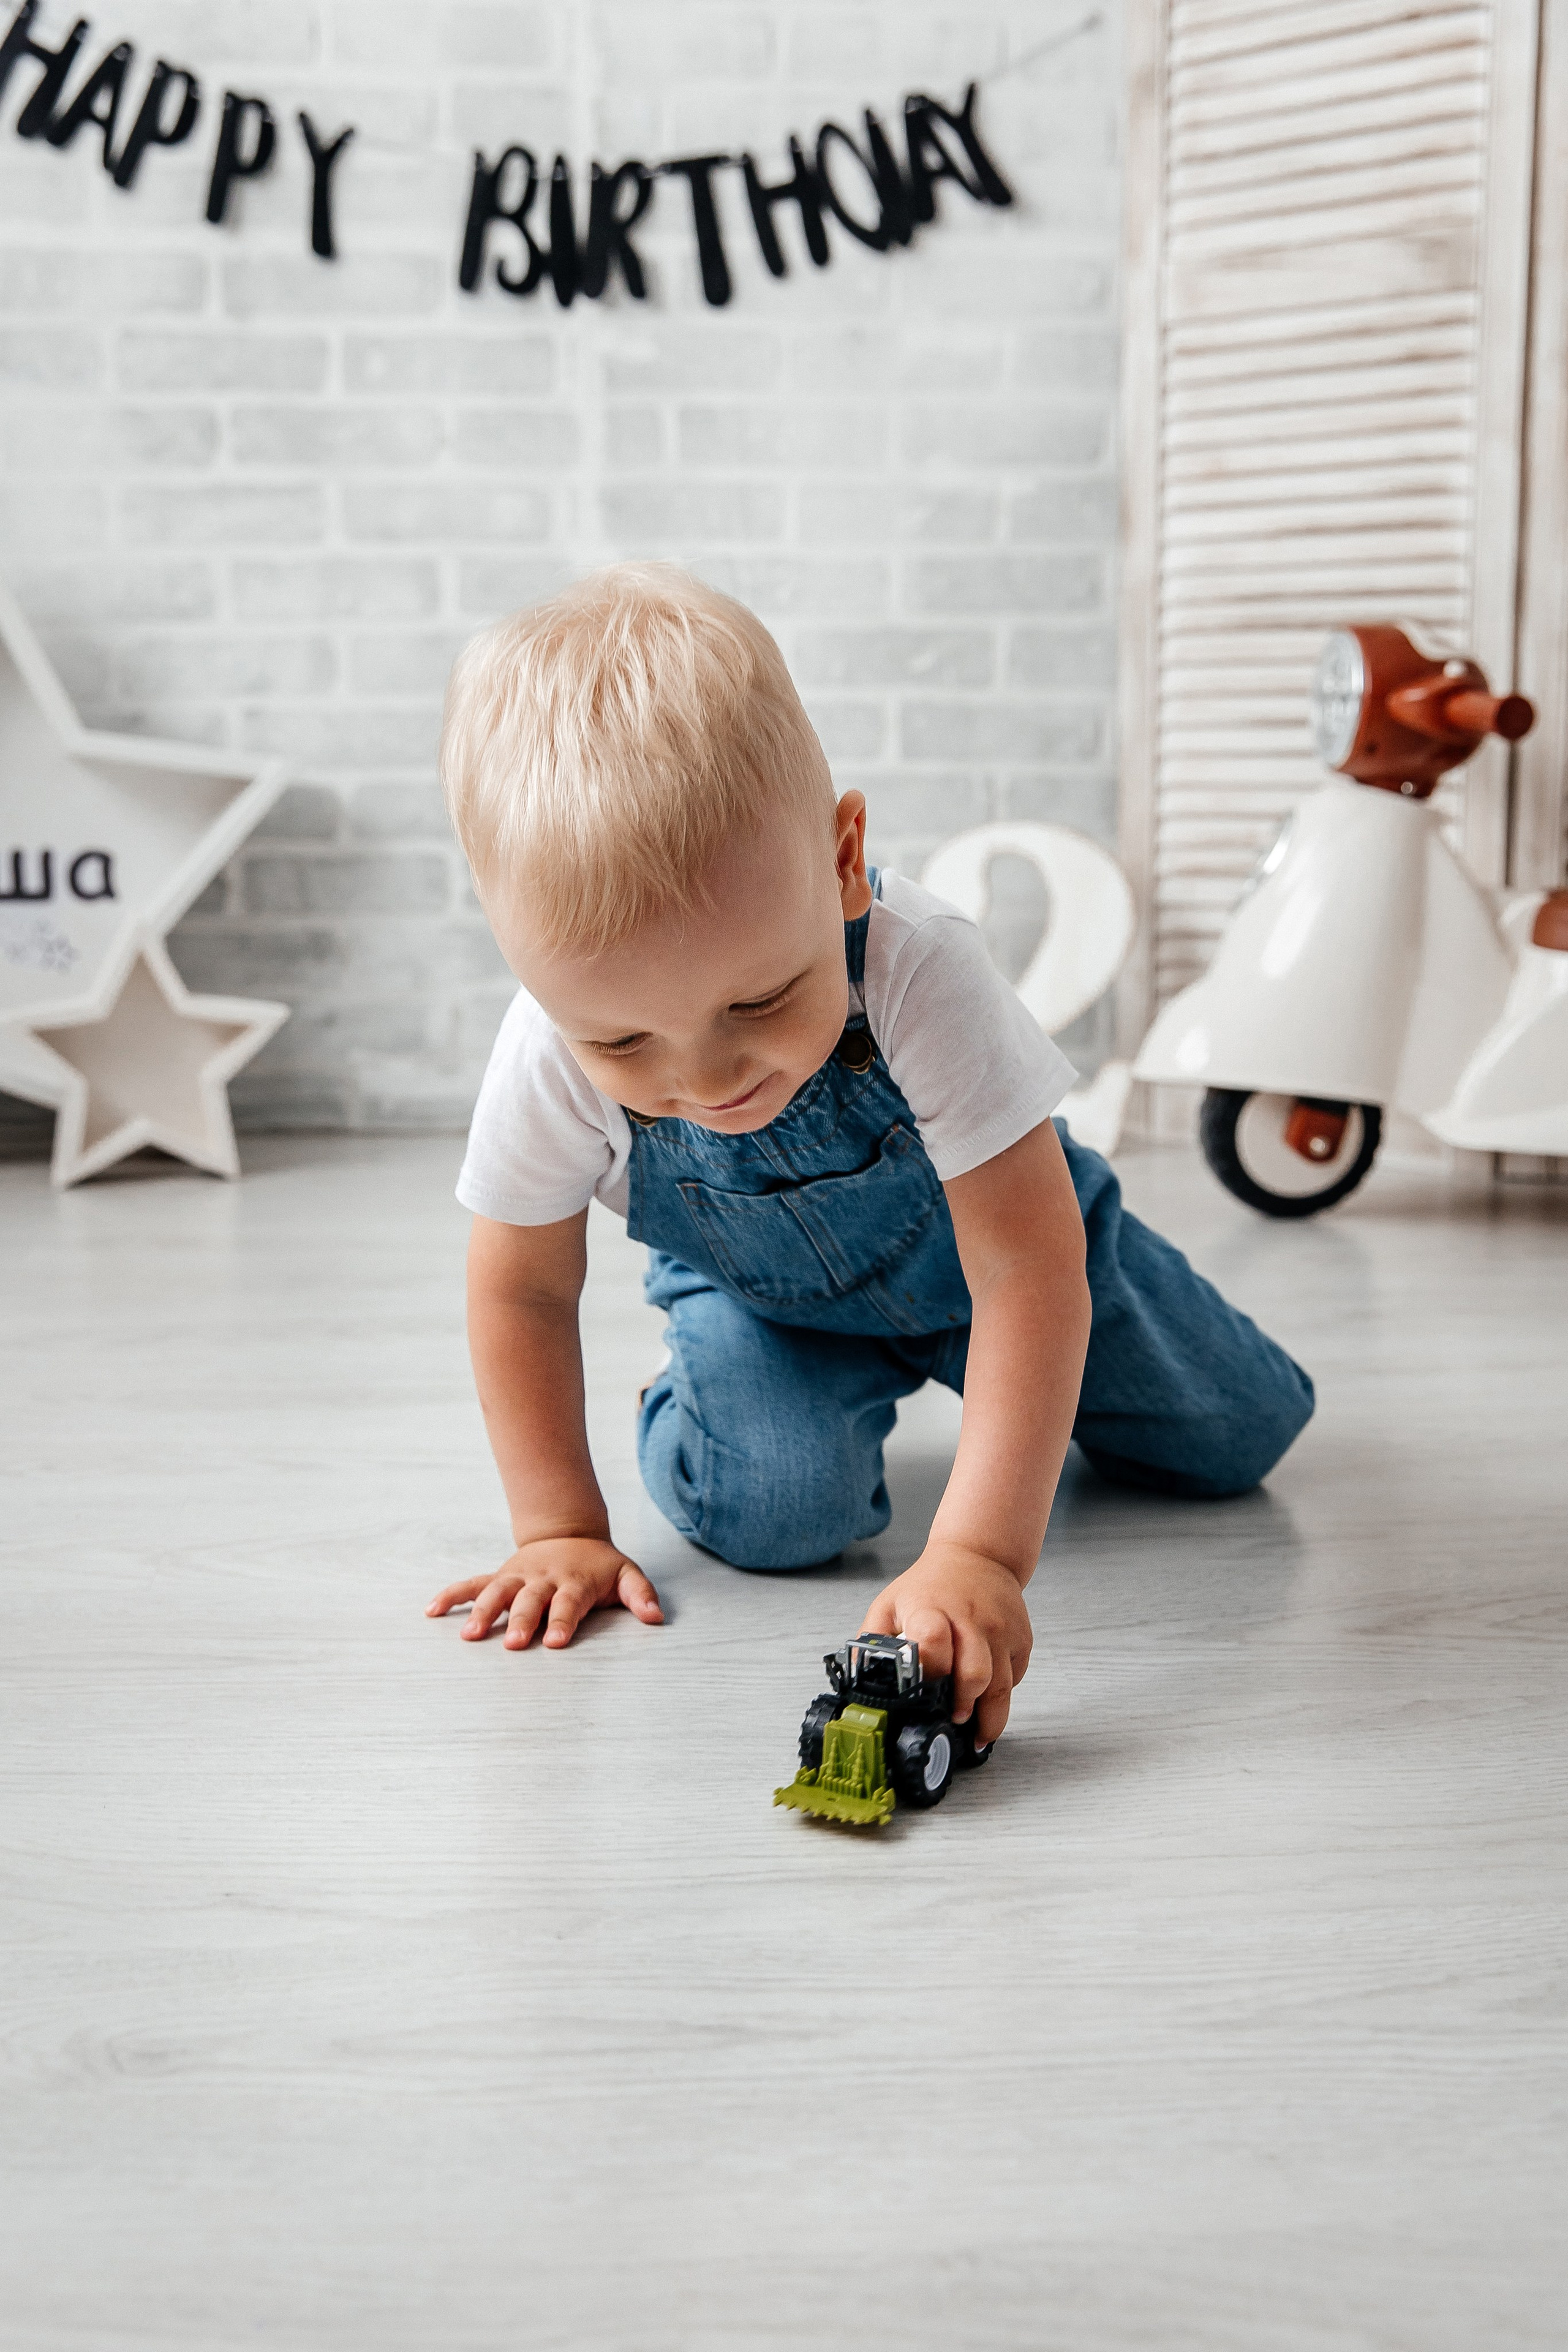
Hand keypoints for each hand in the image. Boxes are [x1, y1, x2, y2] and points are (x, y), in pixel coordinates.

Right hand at [427, 1535, 662, 1650]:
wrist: (569, 1533)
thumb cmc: (599, 1566)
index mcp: (574, 1580)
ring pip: (497, 1591)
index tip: (556, 1642)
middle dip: (521, 1621)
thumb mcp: (626, 1574)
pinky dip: (452, 1595)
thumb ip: (640, 1595)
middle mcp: (542, 1578)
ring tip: (469, 1635)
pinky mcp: (500, 1576)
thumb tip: (656, 1617)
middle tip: (513, 1644)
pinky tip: (432, 1611)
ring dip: (483, 1611)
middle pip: (530, 1600)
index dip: (563, 1621)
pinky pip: (472, 1584)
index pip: (569, 1603)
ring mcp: (518, 1576)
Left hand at [861, 1543, 1032, 1745]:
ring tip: (975, 1734)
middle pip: (975, 1674)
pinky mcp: (1021, 1638)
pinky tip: (987, 1697)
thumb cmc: (930, 1584)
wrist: (979, 1554)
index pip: (933, 1641)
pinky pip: (1015, 1679)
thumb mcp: (890, 1604)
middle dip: (964, 1707)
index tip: (925, 1695)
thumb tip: (858, 1681)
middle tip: (953, 1721)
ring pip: (1001, 1686)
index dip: (930, 1673)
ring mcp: (1000, 1629)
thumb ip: (873, 1642)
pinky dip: (1001, 1694)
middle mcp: (970, 1619)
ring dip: (989, 1718)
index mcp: (930, 1609)